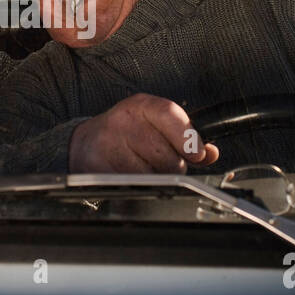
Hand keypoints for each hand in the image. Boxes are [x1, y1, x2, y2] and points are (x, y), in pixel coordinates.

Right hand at [69, 93, 219, 172]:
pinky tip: (130, 177)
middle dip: (172, 166)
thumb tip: (210, 153)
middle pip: (166, 155)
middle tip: (160, 162)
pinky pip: (133, 187)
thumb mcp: (154, 125)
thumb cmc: (127, 134)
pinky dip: (138, 188)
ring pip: (152, 176)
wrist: (84, 144)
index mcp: (141, 105)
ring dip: (155, 180)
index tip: (198, 155)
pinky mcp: (98, 168)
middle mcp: (123, 121)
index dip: (188, 138)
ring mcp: (108, 145)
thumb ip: (185, 138)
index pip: (170, 114)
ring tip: (142, 168)